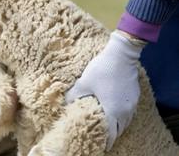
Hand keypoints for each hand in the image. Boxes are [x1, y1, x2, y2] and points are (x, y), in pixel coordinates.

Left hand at [64, 30, 145, 150]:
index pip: (111, 134)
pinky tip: (113, 110)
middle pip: (119, 129)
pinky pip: (129, 112)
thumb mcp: (84, 83)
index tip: (100, 146)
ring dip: (117, 125)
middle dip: (111, 134)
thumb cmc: (102, 69)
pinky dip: (122, 116)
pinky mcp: (135, 96)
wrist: (121, 54)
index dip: (106, 142)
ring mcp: (132, 104)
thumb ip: (73, 96)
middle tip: (100, 135)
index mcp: (113, 110)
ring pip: (126, 121)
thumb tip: (64, 104)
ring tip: (106, 125)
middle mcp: (126, 111)